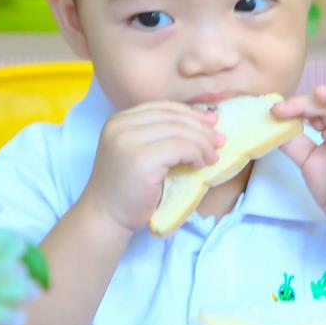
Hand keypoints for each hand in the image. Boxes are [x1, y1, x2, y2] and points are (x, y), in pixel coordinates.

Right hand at [79, 101, 221, 232]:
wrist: (106, 217)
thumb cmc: (127, 189)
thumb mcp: (138, 152)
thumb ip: (157, 136)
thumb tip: (201, 122)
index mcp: (119, 120)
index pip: (162, 107)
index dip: (190, 113)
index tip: (210, 123)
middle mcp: (121, 125)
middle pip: (172, 116)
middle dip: (201, 127)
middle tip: (219, 140)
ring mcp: (129, 141)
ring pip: (179, 131)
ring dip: (202, 143)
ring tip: (212, 156)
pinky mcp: (141, 159)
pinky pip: (180, 147)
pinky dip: (196, 154)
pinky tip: (200, 165)